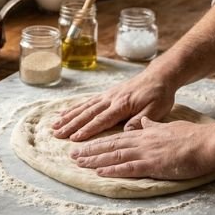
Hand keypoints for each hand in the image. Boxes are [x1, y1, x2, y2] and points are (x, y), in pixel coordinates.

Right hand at [51, 71, 175, 140]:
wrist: (159, 76)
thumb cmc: (159, 94)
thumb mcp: (156, 109)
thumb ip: (141, 121)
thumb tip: (126, 132)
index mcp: (122, 105)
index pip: (102, 119)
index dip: (88, 130)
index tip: (75, 138)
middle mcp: (111, 99)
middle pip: (87, 113)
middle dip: (71, 124)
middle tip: (57, 134)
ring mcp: (107, 95)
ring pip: (83, 107)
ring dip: (68, 116)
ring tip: (55, 125)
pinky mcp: (106, 94)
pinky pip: (87, 102)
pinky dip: (74, 107)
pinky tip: (64, 113)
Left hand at [69, 117, 214, 179]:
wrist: (208, 143)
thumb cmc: (192, 137)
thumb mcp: (168, 127)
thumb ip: (153, 126)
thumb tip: (142, 123)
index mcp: (144, 133)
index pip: (116, 137)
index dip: (98, 140)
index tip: (84, 143)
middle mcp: (141, 141)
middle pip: (110, 145)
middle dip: (90, 149)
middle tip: (71, 154)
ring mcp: (146, 152)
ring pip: (115, 155)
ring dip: (95, 159)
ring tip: (79, 162)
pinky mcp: (153, 164)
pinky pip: (129, 168)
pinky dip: (113, 170)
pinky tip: (100, 172)